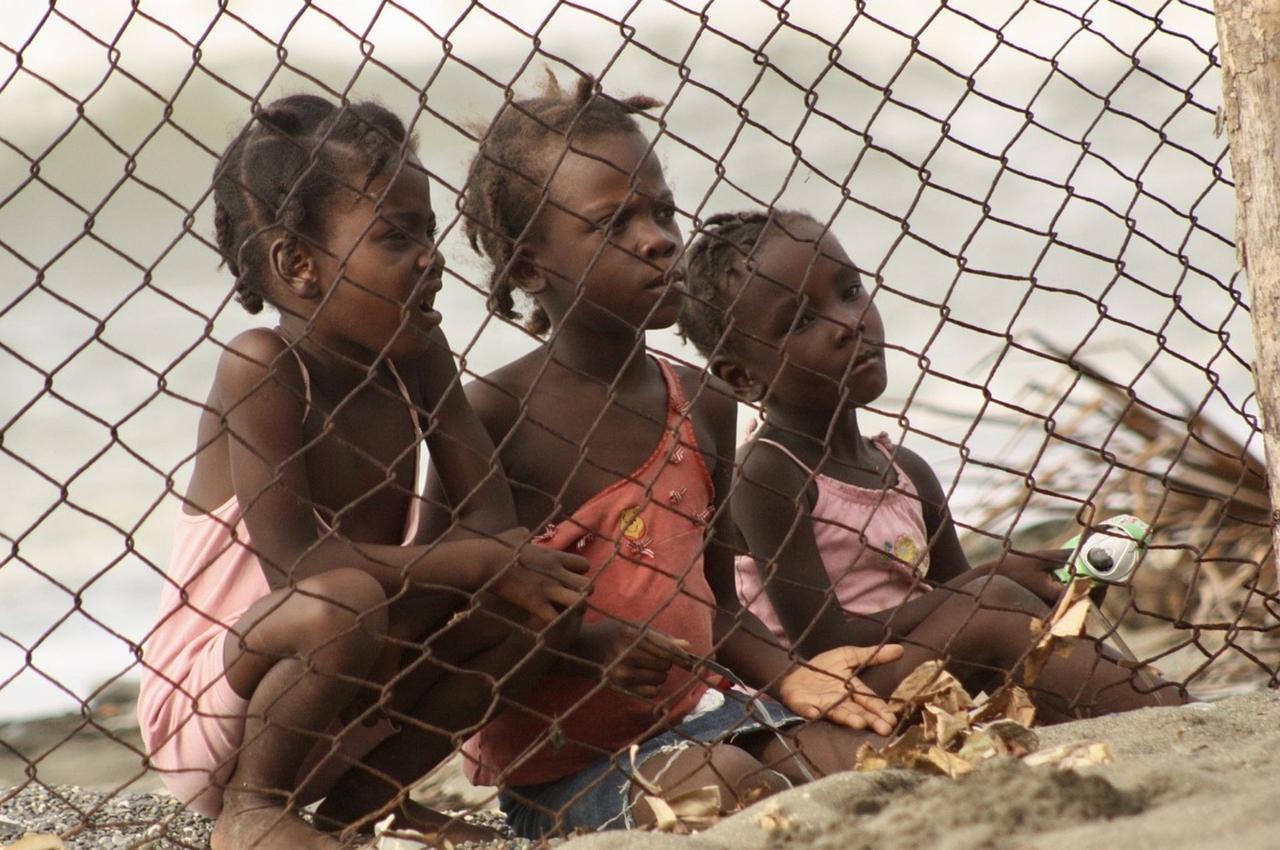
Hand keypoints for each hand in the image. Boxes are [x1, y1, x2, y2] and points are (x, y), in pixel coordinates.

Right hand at [485, 537, 589, 625]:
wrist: (486, 560)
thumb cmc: (497, 547)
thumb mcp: (516, 536)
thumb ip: (525, 534)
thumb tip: (524, 531)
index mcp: (554, 556)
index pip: (584, 565)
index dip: (580, 574)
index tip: (569, 578)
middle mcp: (557, 572)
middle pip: (589, 586)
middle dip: (584, 595)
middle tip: (571, 599)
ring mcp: (548, 588)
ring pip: (580, 603)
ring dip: (575, 611)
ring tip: (565, 613)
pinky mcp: (535, 603)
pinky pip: (556, 619)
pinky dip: (554, 623)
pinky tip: (546, 621)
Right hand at [582, 620, 690, 697]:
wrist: (586, 648)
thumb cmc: (615, 633)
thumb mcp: (635, 627)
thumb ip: (661, 637)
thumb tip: (688, 646)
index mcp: (631, 634)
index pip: (666, 649)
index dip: (681, 655)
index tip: (688, 659)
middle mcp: (627, 655)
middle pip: (665, 664)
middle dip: (666, 661)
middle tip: (653, 656)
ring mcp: (623, 673)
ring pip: (661, 678)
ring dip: (660, 673)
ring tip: (646, 665)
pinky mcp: (621, 687)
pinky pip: (653, 692)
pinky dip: (653, 686)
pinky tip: (643, 677)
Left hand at [778, 644, 903, 735]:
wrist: (794, 670)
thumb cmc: (824, 668)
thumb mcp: (848, 656)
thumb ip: (871, 656)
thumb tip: (900, 649)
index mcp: (853, 692)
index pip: (870, 702)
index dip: (881, 710)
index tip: (892, 719)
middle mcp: (840, 702)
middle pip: (858, 713)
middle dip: (871, 721)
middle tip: (884, 729)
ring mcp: (822, 705)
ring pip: (837, 713)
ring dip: (847, 718)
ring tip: (859, 723)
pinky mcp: (803, 705)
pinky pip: (807, 709)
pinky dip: (811, 712)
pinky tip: (814, 713)